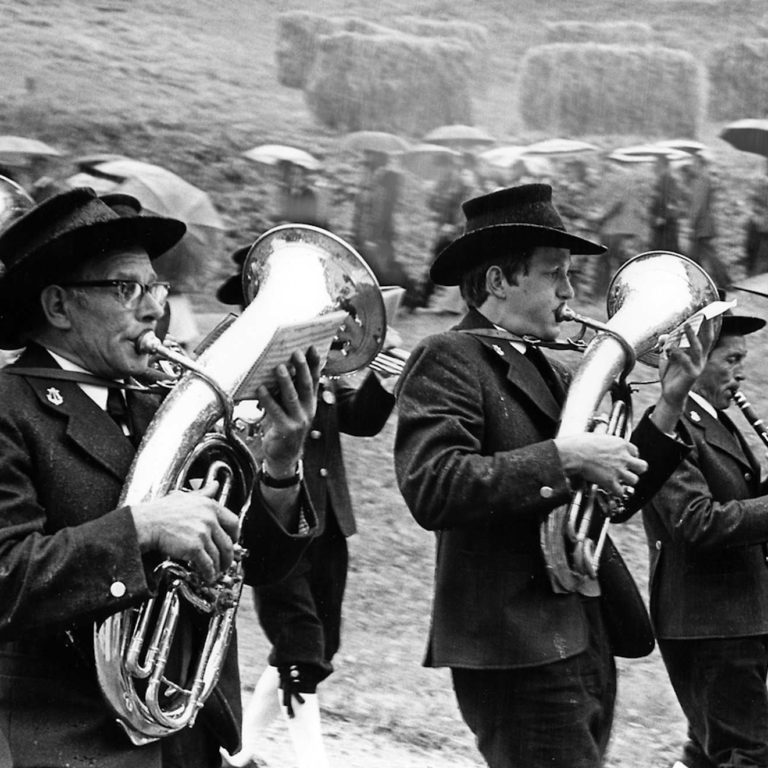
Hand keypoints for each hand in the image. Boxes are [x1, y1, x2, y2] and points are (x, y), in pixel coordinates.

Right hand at [131, 480, 238, 582]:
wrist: (146, 524)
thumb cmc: (161, 511)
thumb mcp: (185, 496)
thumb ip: (203, 492)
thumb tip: (214, 485)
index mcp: (209, 506)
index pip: (233, 522)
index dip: (235, 535)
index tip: (233, 541)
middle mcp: (209, 519)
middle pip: (228, 542)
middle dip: (229, 556)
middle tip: (226, 561)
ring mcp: (202, 533)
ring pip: (218, 555)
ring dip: (219, 566)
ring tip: (216, 571)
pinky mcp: (194, 548)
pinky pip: (207, 564)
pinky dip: (209, 573)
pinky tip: (208, 576)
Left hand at [257, 347, 320, 476]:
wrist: (283, 457)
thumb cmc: (283, 428)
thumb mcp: (290, 409)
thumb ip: (288, 393)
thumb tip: (280, 369)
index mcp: (310, 403)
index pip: (314, 380)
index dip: (314, 364)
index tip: (313, 347)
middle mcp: (307, 411)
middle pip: (305, 386)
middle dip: (302, 368)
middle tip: (296, 352)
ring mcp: (298, 421)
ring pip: (292, 397)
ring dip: (285, 381)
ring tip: (280, 367)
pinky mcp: (286, 430)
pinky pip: (275, 411)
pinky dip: (268, 399)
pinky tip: (261, 389)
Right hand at [554, 433, 647, 496]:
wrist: (573, 453)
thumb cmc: (580, 444)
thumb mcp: (597, 437)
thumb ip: (606, 443)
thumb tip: (602, 445)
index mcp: (620, 444)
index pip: (635, 451)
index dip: (630, 456)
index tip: (625, 459)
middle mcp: (623, 457)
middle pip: (642, 466)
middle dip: (637, 470)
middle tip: (630, 471)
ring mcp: (618, 470)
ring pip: (634, 480)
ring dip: (627, 481)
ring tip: (620, 481)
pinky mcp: (611, 481)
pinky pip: (620, 491)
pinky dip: (616, 492)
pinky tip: (612, 489)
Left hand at [653, 318, 714, 432]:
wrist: (670, 393)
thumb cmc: (671, 374)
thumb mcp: (667, 357)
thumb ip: (666, 345)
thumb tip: (664, 336)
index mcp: (698, 353)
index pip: (705, 336)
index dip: (706, 324)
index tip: (706, 310)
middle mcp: (701, 358)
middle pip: (707, 339)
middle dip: (706, 326)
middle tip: (704, 313)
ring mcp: (698, 366)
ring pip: (698, 348)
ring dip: (692, 336)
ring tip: (687, 325)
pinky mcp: (692, 374)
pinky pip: (686, 361)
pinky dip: (678, 353)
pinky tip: (670, 348)